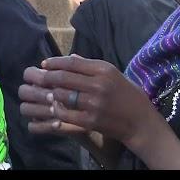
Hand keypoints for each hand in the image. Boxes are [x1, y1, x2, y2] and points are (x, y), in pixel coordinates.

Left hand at [20, 55, 155, 148]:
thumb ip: (90, 65)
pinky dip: (57, 109)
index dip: (55, 62)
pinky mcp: (90, 120)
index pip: (72, 63)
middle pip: (64, 77)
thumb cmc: (127, 95)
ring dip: (51, 93)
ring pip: (62, 94)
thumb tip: (69, 58)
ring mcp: (94, 104)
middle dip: (48, 76)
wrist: (140, 122)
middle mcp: (98, 85)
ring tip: (46, 91)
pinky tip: (54, 107)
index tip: (45, 63)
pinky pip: (66, 113)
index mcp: (104, 70)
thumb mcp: (113, 74)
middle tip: (38, 77)